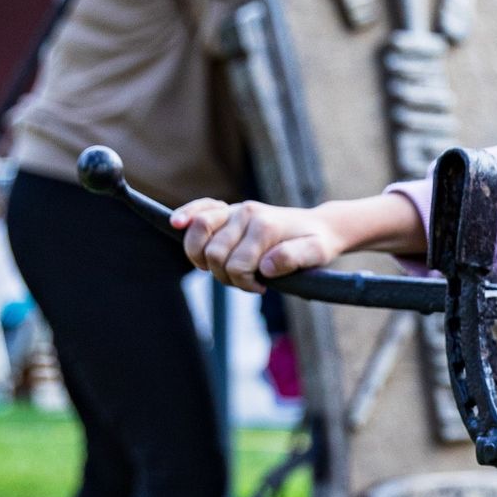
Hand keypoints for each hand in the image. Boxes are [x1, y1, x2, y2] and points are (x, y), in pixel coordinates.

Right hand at [171, 189, 421, 287]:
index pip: (237, 264)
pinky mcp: (229, 210)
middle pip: (214, 252)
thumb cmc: (317, 244)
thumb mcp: (316, 254)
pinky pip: (201, 208)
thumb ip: (293, 259)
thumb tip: (265, 266)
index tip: (261, 288)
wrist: (320, 227)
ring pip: (199, 230)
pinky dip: (187, 214)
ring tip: (222, 268)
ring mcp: (236, 209)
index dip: (244, 283)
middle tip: (246, 282)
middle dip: (224, 276)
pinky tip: (176, 223)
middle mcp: (247, 213)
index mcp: (265, 226)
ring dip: (202, 257)